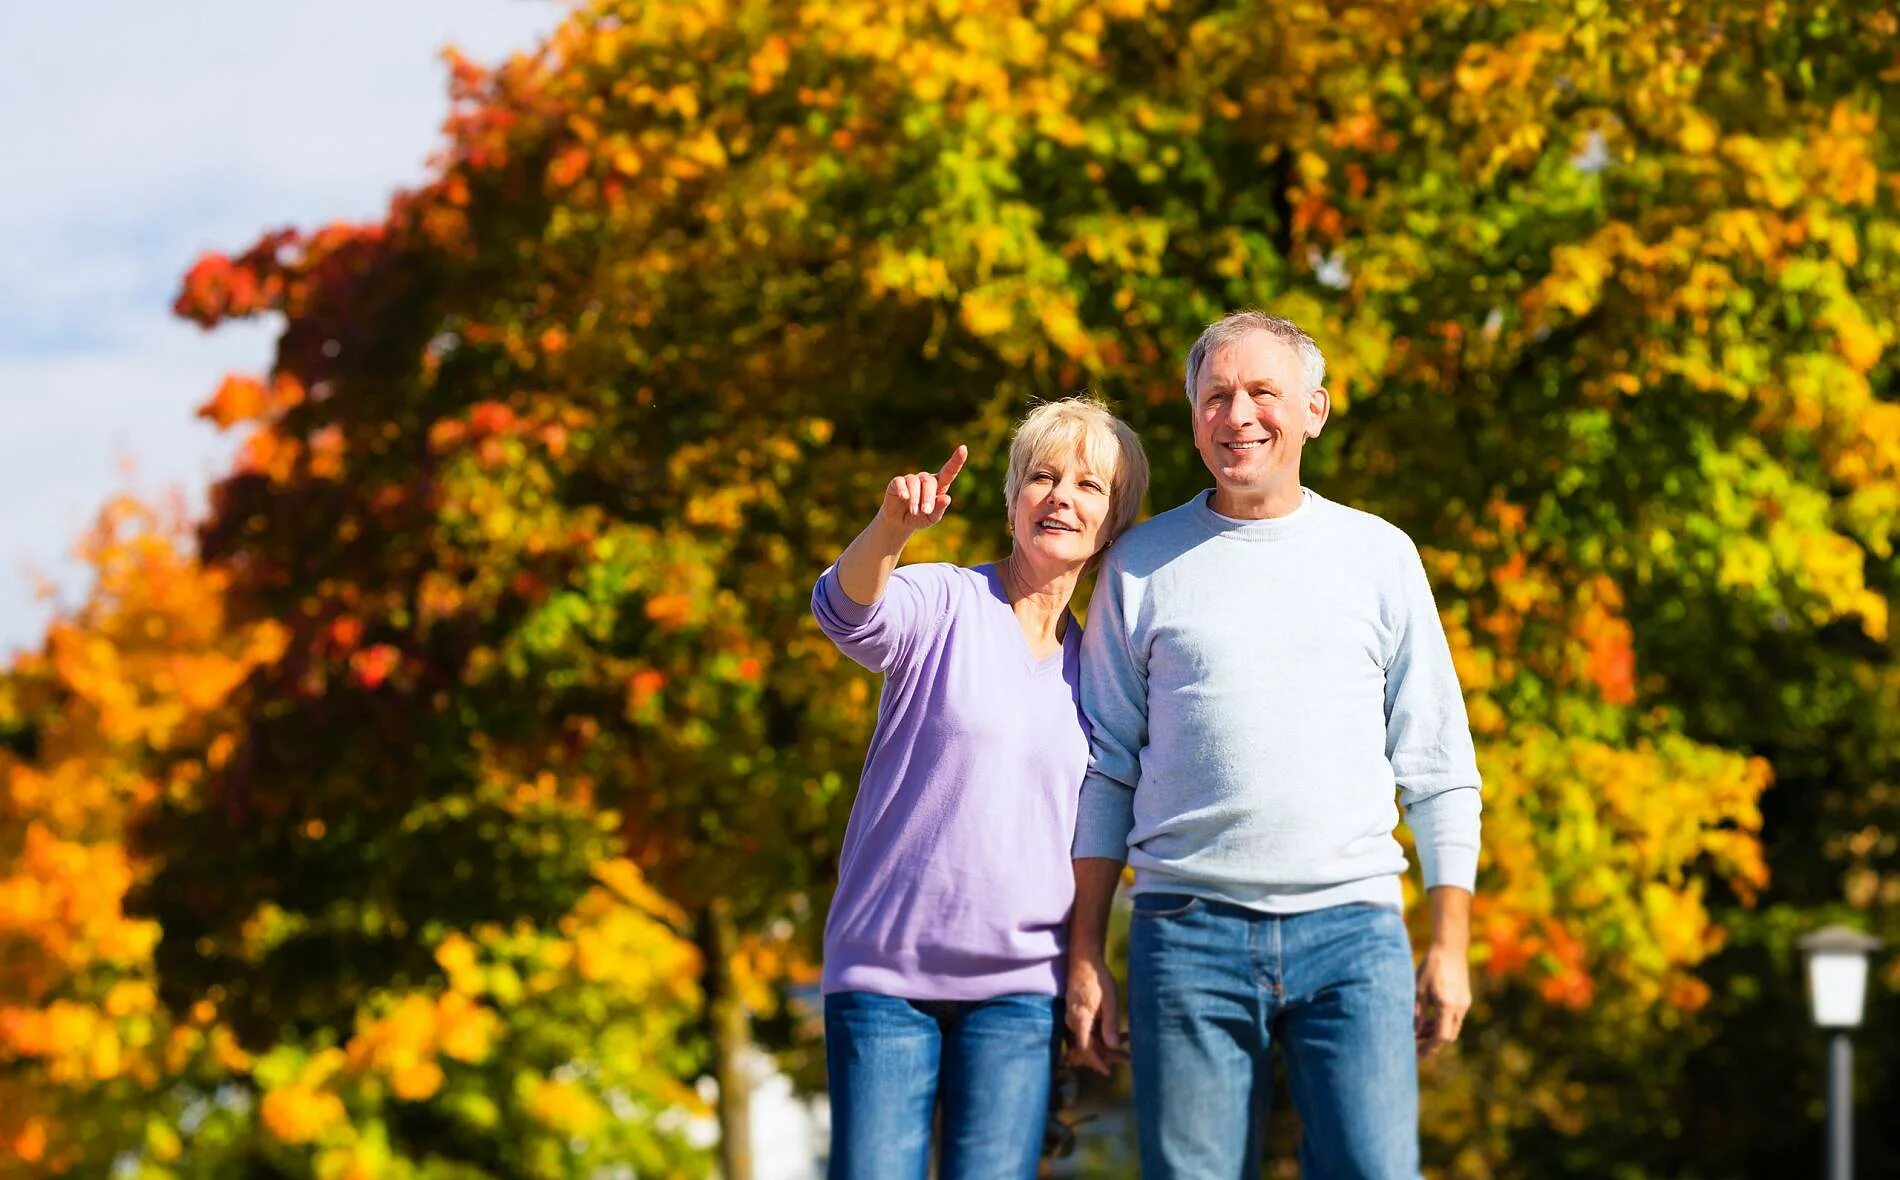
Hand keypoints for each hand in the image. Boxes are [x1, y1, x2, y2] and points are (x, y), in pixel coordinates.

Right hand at [880, 445, 966, 531]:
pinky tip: (904, 497)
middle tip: (926, 511)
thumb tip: (947, 498)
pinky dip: (903, 490)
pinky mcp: (897, 482)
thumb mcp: (931, 518)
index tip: (963, 448)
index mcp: (939, 486)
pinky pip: (900, 482)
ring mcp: (911, 479)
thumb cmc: (920, 518)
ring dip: (915, 499)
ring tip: (915, 512)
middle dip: (928, 497)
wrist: (900, 522)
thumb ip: (939, 509)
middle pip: (929, 482)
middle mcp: (925, 479)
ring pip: (915, 482)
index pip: (949, 471)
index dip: (956, 460)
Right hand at [1065, 955, 1127, 1074]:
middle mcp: (1072, 1021)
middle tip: (1127, 1058)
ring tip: (1126, 1045)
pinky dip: (1101, 1036)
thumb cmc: (1098, 978)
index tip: (1108, 1071)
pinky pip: (1087, 1031)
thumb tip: (1113, 1046)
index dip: (1096, 1062)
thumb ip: (1110, 1024)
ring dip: (1105, 1046)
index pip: (1085, 1049)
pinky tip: (1118, 1033)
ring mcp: (1073, 1018)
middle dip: (1107, 1055)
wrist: (1084, 960)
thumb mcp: (1109, 1000)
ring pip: (1088, 1040)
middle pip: (1087, 1047)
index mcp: (1080, 1019)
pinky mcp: (1076, 1014)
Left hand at [1414, 941, 1471, 1057]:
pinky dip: (1443, 1021)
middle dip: (1433, 1041)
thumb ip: (1417, 1013)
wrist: (1450, 948)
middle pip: (1449, 1035)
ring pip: (1453, 1027)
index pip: (1441, 1037)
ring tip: (1420, 1027)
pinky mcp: (1465, 998)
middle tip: (1416, 1041)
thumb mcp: (1418, 990)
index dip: (1429, 1048)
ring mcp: (1465, 1003)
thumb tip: (1414, 1033)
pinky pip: (1455, 1017)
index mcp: (1447, 1007)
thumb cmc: (1431, 967)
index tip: (1418, 1054)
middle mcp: (1459, 1008)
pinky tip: (1430, 1015)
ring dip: (1437, 1031)